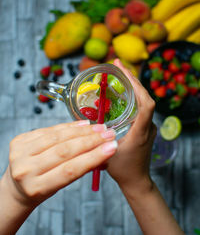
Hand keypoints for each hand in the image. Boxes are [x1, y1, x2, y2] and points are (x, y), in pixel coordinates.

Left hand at [2, 121, 116, 207]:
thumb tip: (103, 150)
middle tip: (109, 134)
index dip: (93, 157)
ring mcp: (20, 152)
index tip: (111, 147)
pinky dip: (68, 126)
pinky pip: (49, 129)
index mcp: (37, 188)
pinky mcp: (19, 140)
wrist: (18, 184)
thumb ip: (79, 168)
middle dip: (91, 141)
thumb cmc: (42, 187)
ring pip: (57, 137)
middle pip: (64, 151)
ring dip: (82, 131)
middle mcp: (26, 169)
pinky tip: (83, 124)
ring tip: (99, 128)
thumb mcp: (59, 186)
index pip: (70, 170)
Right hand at [107, 59, 156, 194]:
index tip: (123, 70)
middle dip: (132, 78)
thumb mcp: (107, 154)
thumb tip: (87, 124)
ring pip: (144, 100)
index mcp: (141, 132)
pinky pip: (141, 106)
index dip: (136, 85)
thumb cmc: (123, 170)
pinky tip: (122, 91)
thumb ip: (98, 140)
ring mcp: (149, 127)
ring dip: (133, 85)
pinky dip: (133, 95)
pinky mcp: (145, 128)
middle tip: (118, 65)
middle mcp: (148, 126)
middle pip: (145, 97)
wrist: (137, 181)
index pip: (146, 103)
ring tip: (119, 73)